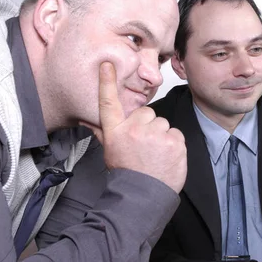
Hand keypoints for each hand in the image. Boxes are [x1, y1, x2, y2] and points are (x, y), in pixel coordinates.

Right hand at [84, 62, 186, 192]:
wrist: (143, 196)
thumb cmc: (126, 173)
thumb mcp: (110, 151)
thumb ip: (102, 131)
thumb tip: (85, 119)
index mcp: (116, 132)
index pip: (109, 103)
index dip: (107, 82)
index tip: (108, 65)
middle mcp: (134, 129)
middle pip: (147, 113)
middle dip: (148, 126)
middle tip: (145, 147)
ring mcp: (155, 135)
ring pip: (163, 124)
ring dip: (162, 136)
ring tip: (155, 155)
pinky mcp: (174, 141)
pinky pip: (176, 134)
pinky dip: (174, 144)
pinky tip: (166, 158)